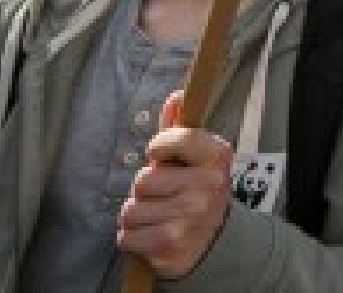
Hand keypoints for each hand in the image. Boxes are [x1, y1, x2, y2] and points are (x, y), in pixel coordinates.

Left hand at [116, 93, 232, 279]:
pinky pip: (126, 236)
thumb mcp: (195, 159)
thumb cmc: (197, 192)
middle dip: (146, 190)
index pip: (172, 139)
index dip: (158, 148)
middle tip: (165, 196)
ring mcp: (190, 217)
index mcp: (217, 157)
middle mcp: (208, 186)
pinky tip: (152, 236)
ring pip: (130, 209)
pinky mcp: (170, 245)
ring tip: (158, 217)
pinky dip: (132, 238)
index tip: (162, 156)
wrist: (214, 242)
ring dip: (137, 215)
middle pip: (142, 179)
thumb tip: (176, 97)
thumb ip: (179, 130)